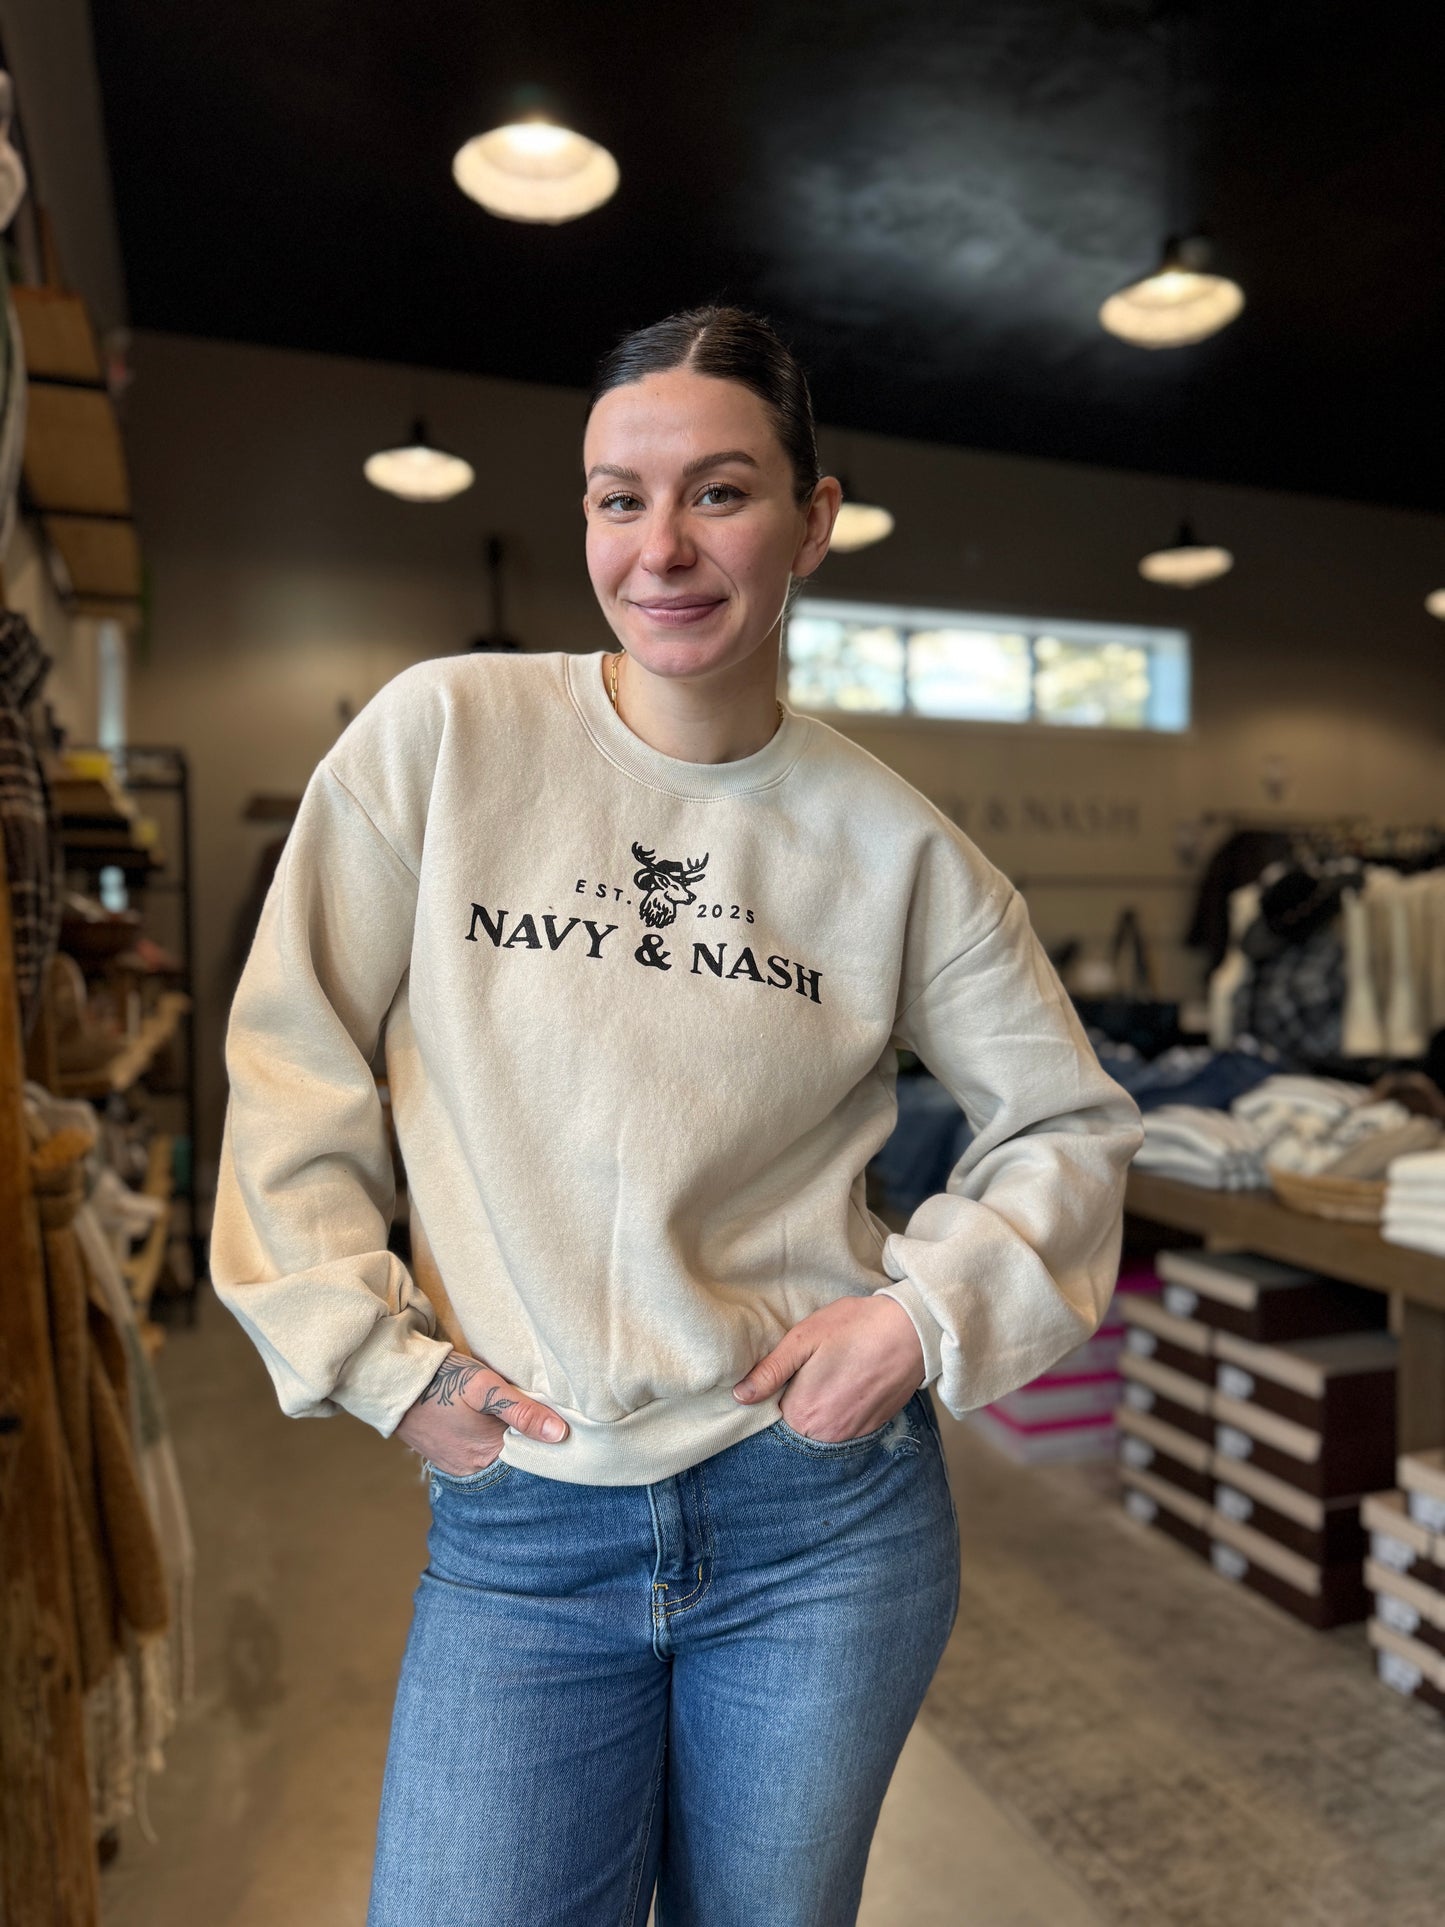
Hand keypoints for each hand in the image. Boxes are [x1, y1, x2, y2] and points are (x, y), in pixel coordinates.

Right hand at [396, 1350, 568, 1475]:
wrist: (395, 1378)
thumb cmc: (442, 1381)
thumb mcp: (486, 1388)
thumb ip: (522, 1411)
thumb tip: (560, 1434)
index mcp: (484, 1458)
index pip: (528, 1457)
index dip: (545, 1441)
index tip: (561, 1425)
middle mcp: (470, 1468)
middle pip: (511, 1456)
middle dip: (525, 1438)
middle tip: (540, 1413)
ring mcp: (454, 1462)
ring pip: (493, 1451)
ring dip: (504, 1435)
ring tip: (516, 1412)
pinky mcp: (443, 1452)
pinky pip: (474, 1449)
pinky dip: (485, 1436)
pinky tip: (489, 1418)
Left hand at [732, 1294, 925, 1441]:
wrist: (913, 1331)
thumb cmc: (856, 1327)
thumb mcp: (804, 1339)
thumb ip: (771, 1370)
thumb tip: (741, 1396)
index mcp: (803, 1413)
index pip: (772, 1415)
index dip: (774, 1393)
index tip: (785, 1373)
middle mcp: (826, 1433)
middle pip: (796, 1425)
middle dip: (798, 1401)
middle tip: (812, 1369)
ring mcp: (852, 1434)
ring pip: (821, 1428)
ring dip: (821, 1407)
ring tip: (832, 1374)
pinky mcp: (872, 1428)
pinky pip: (845, 1427)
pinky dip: (842, 1409)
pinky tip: (849, 1383)